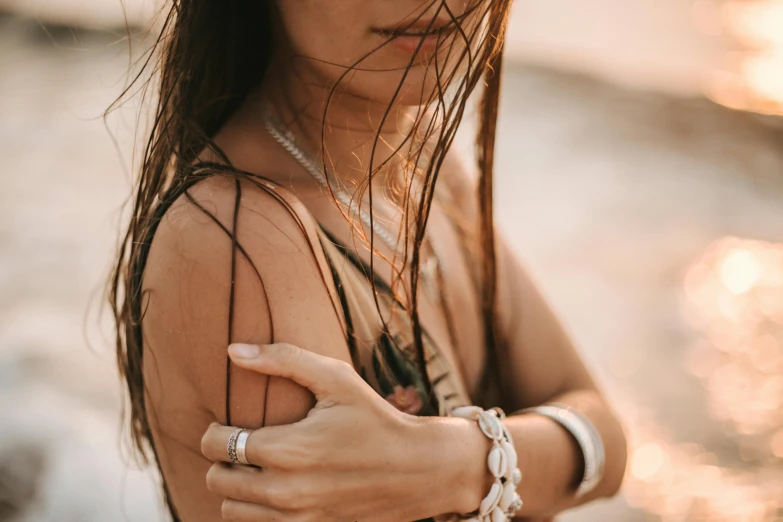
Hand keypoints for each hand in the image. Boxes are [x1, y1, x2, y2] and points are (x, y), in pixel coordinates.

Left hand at [200, 343, 488, 521]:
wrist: (419, 469)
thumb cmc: (376, 418)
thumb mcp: (337, 379)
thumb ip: (284, 360)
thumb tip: (233, 352)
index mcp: (287, 449)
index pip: (215, 444)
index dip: (213, 429)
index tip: (227, 421)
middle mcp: (285, 490)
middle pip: (216, 480)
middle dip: (221, 458)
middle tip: (242, 442)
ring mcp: (296, 518)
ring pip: (230, 511)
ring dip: (234, 489)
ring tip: (254, 467)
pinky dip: (255, 511)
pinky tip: (273, 489)